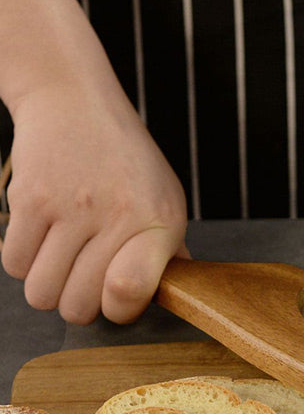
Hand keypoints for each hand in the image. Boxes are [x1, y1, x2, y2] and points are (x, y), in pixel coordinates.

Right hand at [1, 83, 187, 323]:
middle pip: (78, 306)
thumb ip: (168, 253)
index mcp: (160, 224)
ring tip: (64, 260)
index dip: (120, 310)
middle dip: (79, 303)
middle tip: (86, 277)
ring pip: (42, 294)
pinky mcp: (29, 200)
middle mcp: (118, 216)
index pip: (131, 290)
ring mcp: (71, 208)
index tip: (118, 298)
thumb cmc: (127, 164)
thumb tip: (177, 296)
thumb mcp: (166, 201)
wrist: (75, 103)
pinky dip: (24, 262)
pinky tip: (43, 239)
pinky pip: (15, 265)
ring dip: (49, 286)